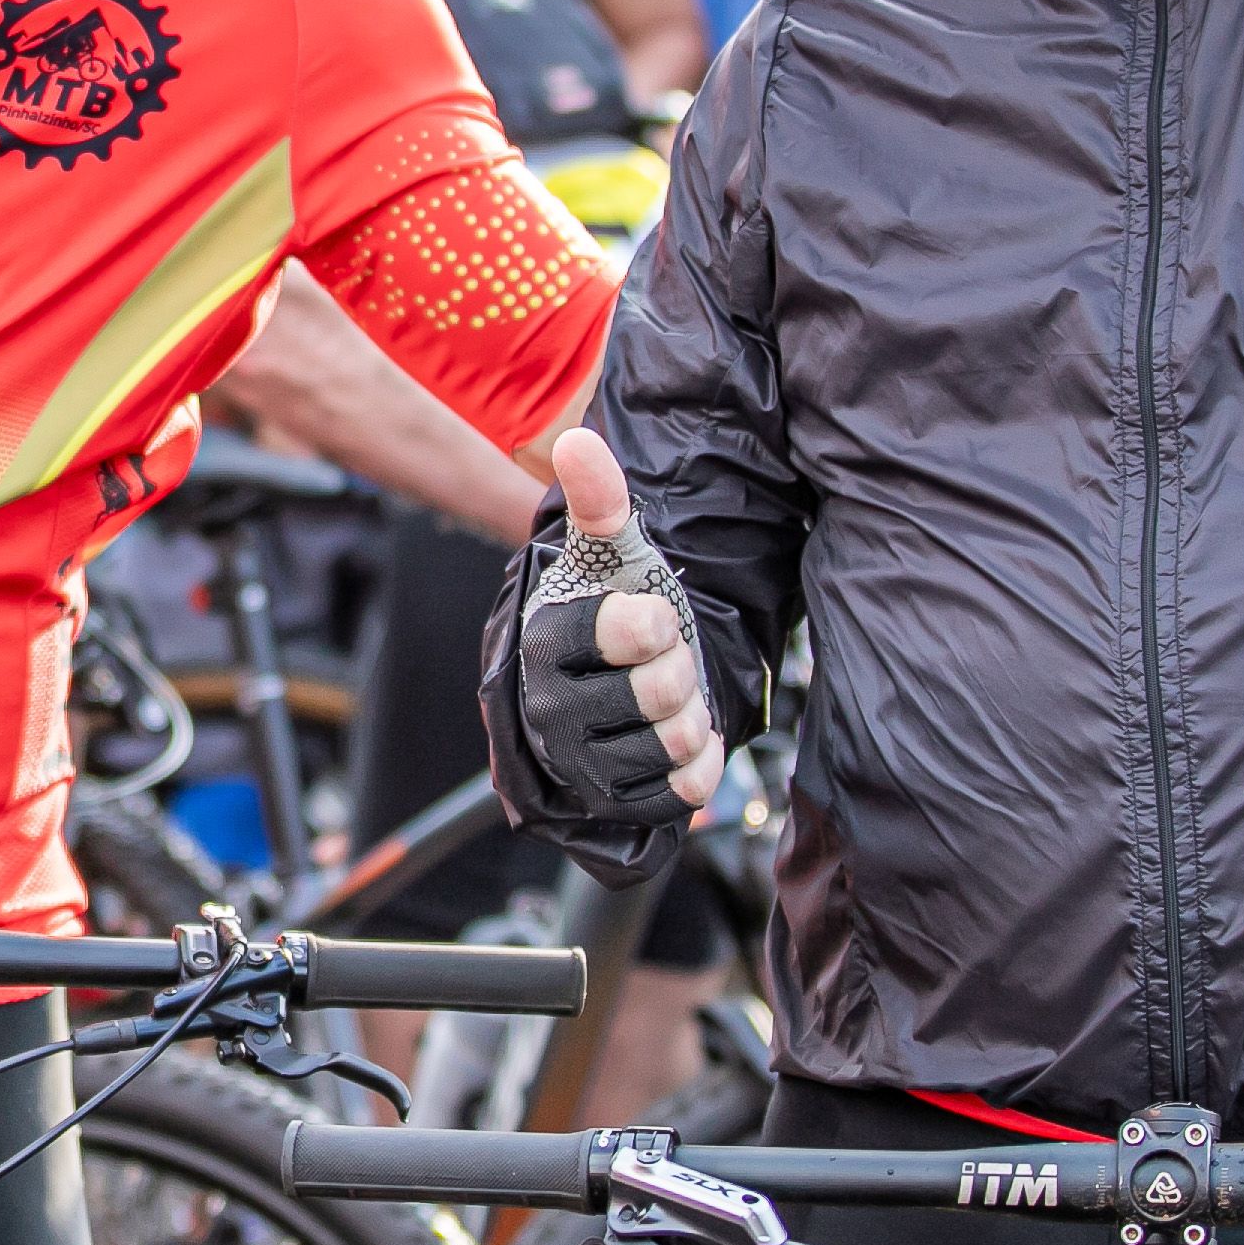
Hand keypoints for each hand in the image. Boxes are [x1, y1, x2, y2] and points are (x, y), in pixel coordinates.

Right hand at [513, 428, 723, 824]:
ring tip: (665, 701)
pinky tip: (675, 741)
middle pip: (662, 691)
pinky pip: (683, 789)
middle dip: (678, 672)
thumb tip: (577, 439)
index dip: (659, 621)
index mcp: (546, 640)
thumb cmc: (611, 614)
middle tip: (659, 664)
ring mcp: (579, 763)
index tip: (647, 617)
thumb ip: (601, 501)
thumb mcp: (613, 557)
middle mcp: (549, 709)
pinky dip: (698, 763)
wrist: (605, 691)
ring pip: (674, 741)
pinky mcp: (611, 804)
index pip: (636, 629)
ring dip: (689, 716)